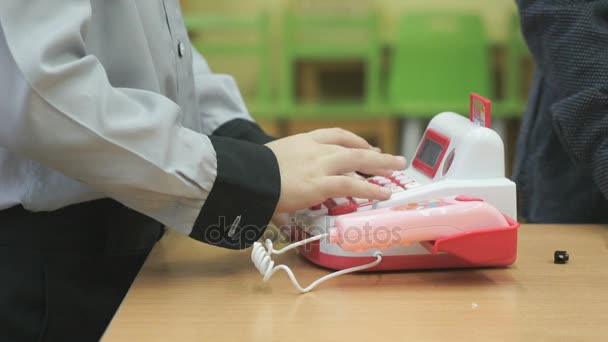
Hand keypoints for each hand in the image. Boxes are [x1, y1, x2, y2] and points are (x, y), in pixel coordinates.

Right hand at [265, 128, 405, 213]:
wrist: (243, 175)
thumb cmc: (252, 171)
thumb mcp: (272, 162)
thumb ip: (285, 172)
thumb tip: (284, 192)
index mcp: (302, 141)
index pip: (335, 136)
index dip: (355, 141)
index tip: (366, 147)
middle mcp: (315, 149)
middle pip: (353, 147)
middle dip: (375, 153)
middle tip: (392, 158)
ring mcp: (319, 165)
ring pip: (358, 161)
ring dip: (381, 165)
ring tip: (396, 169)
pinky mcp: (320, 184)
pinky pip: (352, 185)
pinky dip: (371, 189)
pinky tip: (383, 194)